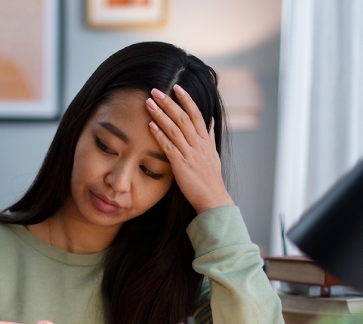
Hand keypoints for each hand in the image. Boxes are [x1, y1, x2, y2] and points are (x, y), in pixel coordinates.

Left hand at [145, 85, 234, 213]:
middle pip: (183, 117)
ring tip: (149, 103)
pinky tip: (150, 125)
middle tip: (155, 90)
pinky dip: (160, 135)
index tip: (177, 87)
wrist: (212, 198)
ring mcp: (190, 154)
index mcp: (205, 140)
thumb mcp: (213, 154)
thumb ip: (209, 136)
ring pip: (175, 129)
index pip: (197, 114)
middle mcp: (198, 144)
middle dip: (169, 102)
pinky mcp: (181, 165)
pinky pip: (169, 147)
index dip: (187, 100)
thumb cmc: (211, 178)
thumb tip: (210, 121)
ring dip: (161, 114)